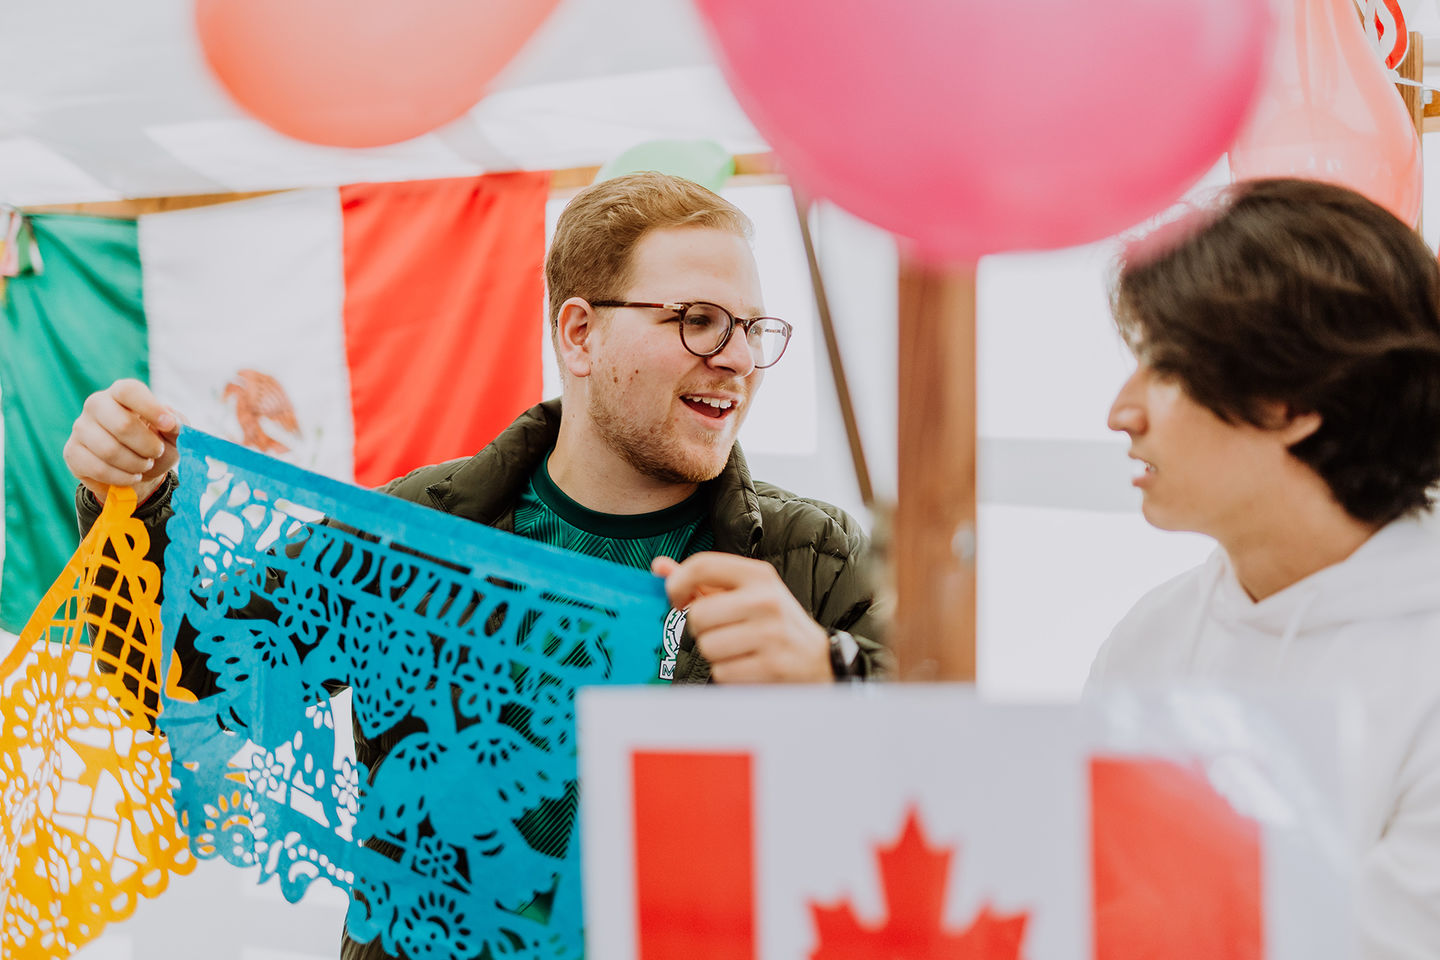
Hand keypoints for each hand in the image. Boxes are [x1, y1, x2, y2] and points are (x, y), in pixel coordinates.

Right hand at [63, 378, 180, 503]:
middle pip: (122, 424)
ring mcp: (81, 427)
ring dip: (136, 464)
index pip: (129, 391)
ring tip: (145, 465)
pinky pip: (98, 469)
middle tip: (156, 453)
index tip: (169, 425)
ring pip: (110, 450)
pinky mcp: (72, 452)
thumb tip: (172, 423)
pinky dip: (122, 477)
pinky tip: (132, 476)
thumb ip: (177, 424)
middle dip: (147, 445)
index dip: (151, 408)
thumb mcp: (173, 434)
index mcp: (121, 393)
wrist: (134, 470)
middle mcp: (96, 404)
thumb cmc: (154, 443)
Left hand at [652, 552, 831, 683]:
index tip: (679, 600)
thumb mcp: (746, 593)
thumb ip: (702, 581)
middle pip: (698, 615)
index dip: (677, 584)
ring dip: (715, 654)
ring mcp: (770, 633)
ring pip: (707, 646)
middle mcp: (766, 599)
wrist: (820, 660)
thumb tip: (658, 567)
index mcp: (758, 575)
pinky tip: (748, 666)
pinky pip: (721, 672)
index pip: (701, 565)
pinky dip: (728, 674)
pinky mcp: (771, 666)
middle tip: (720, 631)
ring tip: (738, 650)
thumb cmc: (774, 624)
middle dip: (700, 629)